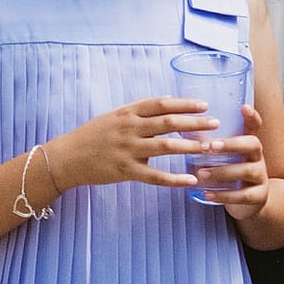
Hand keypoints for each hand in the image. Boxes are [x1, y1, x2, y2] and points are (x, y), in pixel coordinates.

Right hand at [44, 96, 216, 190]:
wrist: (67, 157)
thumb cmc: (92, 136)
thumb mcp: (114, 116)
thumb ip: (139, 111)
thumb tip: (168, 102)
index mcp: (126, 113)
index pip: (160, 104)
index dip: (184, 104)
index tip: (205, 105)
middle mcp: (128, 129)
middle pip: (167, 123)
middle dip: (194, 123)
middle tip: (216, 124)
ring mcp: (127, 150)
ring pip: (165, 147)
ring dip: (190, 147)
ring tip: (210, 148)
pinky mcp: (125, 171)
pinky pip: (154, 176)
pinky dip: (174, 179)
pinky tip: (190, 181)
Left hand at [195, 103, 273, 218]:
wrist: (247, 202)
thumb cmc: (228, 172)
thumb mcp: (222, 156)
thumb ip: (208, 143)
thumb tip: (179, 126)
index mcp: (248, 143)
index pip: (254, 126)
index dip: (252, 117)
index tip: (244, 107)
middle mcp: (258, 157)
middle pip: (252, 144)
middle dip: (231, 144)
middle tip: (209, 146)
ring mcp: (261, 177)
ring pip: (247, 170)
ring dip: (222, 172)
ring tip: (201, 173)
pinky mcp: (259, 197)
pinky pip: (243, 195)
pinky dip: (224, 195)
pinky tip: (207, 195)